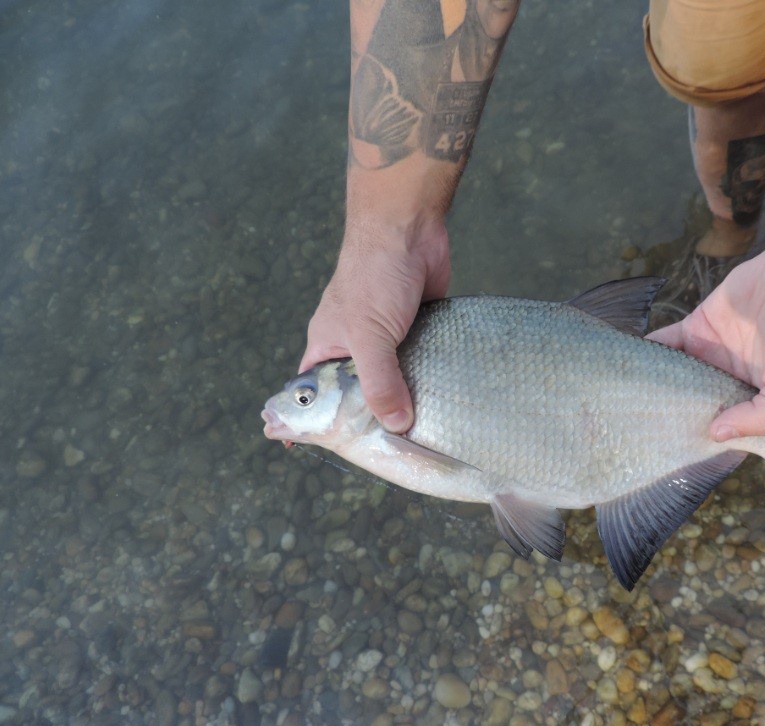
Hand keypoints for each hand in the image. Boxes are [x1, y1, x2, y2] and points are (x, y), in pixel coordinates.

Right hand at [299, 221, 449, 432]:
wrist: (409, 229)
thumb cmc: (373, 275)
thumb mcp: (369, 335)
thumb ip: (380, 381)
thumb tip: (397, 425)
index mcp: (327, 347)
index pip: (314, 396)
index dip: (315, 422)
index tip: (317, 450)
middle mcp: (354, 346)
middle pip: (359, 394)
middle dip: (372, 419)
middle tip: (389, 453)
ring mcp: (388, 338)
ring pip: (395, 380)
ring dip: (407, 399)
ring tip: (422, 437)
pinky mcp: (418, 329)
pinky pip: (421, 363)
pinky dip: (430, 379)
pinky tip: (446, 402)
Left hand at [648, 241, 764, 440]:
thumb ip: (763, 415)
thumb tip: (718, 435)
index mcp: (752, 397)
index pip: (723, 425)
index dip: (703, 437)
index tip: (676, 450)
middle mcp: (727, 378)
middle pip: (692, 403)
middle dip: (670, 415)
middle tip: (641, 431)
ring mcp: (709, 353)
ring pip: (675, 376)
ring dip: (655, 386)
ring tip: (628, 404)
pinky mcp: (695, 327)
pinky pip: (666, 343)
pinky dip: (649, 352)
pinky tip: (628, 365)